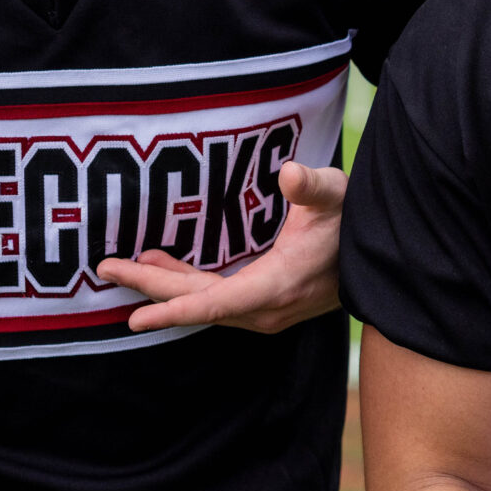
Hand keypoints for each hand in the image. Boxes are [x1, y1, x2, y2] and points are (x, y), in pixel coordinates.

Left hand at [102, 162, 345, 334]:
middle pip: (198, 303)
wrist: (384, 259)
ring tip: (128, 266)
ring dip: (167, 285)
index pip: (215, 304)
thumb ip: (313, 186)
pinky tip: (166, 266)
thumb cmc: (358, 220)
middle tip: (106, 268)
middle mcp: (267, 308)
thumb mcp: (337, 195)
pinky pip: (217, 299)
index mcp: (278, 286)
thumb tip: (290, 174)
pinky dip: (188, 285)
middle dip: (150, 288)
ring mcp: (267, 310)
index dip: (173, 308)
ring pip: (205, 302)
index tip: (135, 316)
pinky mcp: (266, 304)